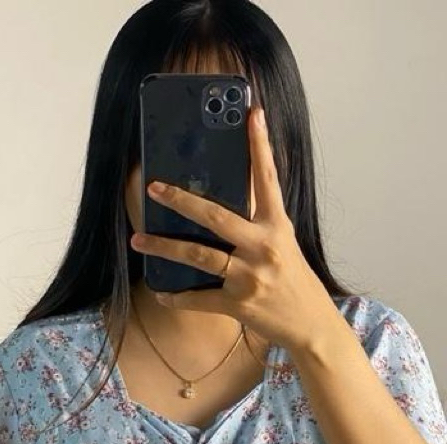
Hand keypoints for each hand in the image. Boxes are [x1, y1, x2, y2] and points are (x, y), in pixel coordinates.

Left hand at [129, 106, 343, 355]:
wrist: (310, 323)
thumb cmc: (291, 278)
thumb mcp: (282, 243)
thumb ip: (258, 220)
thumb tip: (227, 196)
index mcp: (277, 225)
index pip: (268, 178)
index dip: (259, 145)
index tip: (250, 114)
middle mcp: (264, 246)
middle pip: (216, 217)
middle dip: (181, 201)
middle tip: (153, 189)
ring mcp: (250, 276)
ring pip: (198, 256)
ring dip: (164, 248)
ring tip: (138, 239)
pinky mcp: (238, 304)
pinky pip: (198, 299)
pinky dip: (176, 297)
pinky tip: (160, 292)